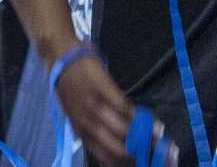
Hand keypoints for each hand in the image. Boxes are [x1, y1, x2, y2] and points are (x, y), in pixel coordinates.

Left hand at [54, 44, 157, 165]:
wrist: (62, 60)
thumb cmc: (72, 89)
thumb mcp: (76, 116)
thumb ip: (91, 132)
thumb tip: (110, 151)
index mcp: (81, 131)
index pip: (103, 156)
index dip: (122, 162)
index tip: (137, 162)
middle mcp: (87, 122)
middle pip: (114, 146)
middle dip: (134, 152)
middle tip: (149, 152)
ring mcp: (94, 105)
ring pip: (120, 128)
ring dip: (139, 134)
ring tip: (154, 137)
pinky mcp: (102, 87)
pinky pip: (122, 105)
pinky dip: (136, 114)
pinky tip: (146, 118)